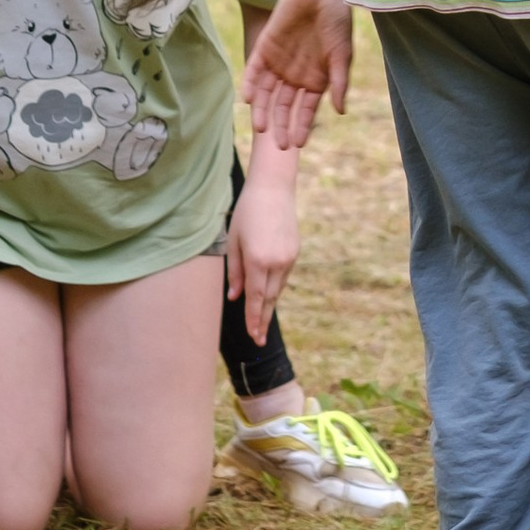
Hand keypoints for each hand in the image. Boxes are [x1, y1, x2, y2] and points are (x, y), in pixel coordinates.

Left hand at [227, 153, 300, 342]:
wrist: (274, 189)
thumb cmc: (247, 212)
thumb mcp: (234, 241)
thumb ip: (235, 271)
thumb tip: (234, 296)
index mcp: (257, 260)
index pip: (256, 298)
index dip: (253, 319)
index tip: (253, 336)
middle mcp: (276, 262)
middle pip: (269, 299)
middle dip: (263, 320)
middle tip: (259, 340)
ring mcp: (289, 258)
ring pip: (278, 288)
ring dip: (269, 304)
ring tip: (261, 321)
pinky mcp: (295, 252)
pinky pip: (283, 276)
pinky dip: (275, 287)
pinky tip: (268, 293)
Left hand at [241, 0, 349, 147]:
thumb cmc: (336, 22)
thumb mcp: (342, 55)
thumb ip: (340, 82)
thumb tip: (341, 111)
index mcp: (315, 81)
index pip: (305, 110)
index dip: (301, 126)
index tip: (298, 143)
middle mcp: (295, 76)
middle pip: (283, 106)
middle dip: (281, 125)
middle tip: (279, 145)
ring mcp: (278, 64)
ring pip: (266, 94)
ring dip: (262, 110)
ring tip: (261, 128)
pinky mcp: (264, 49)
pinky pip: (254, 71)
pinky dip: (250, 85)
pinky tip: (248, 99)